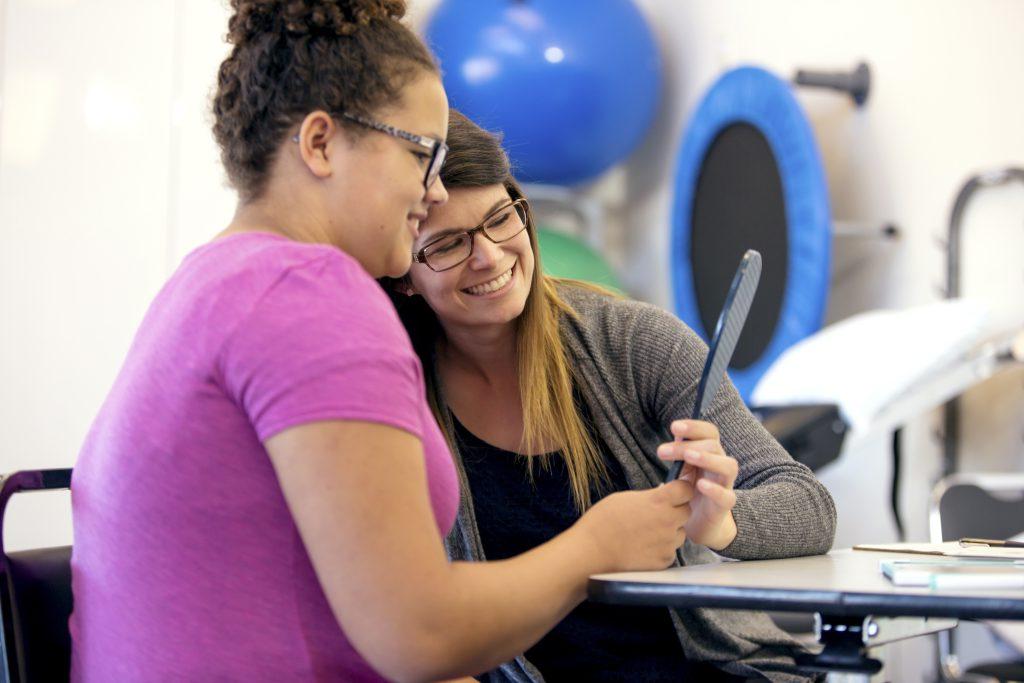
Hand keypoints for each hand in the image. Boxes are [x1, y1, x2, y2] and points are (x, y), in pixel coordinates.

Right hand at [574, 480, 693, 572]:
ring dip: (670, 531)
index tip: (674, 491)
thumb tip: (660, 497)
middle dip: (676, 510)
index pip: (686, 490)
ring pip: (679, 533)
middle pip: (686, 512)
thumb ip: (648, 497)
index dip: (681, 489)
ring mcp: (667, 543)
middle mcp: (668, 522)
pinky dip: (661, 548)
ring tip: (647, 533)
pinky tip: (644, 547)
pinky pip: (670, 551)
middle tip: (657, 513)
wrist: (592, 552)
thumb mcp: (625, 498)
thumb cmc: (602, 522)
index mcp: (658, 502)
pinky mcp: (664, 561)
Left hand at [657, 419, 737, 549]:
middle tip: (662, 451)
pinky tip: (699, 485)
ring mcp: (725, 485)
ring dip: (708, 458)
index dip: (694, 426)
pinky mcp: (724, 506)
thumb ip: (677, 456)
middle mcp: (720, 466)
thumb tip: (670, 440)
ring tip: (689, 457)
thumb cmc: (688, 492)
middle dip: (689, 445)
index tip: (674, 427)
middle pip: (714, 446)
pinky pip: (727, 496)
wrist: (697, 524)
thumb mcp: (680, 472)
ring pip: (729, 466)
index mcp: (710, 454)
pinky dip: (715, 489)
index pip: (709, 433)